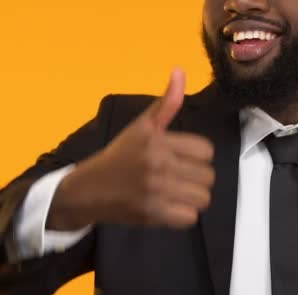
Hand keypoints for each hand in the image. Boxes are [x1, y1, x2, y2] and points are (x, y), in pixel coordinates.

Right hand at [48, 69, 214, 229]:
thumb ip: (167, 103)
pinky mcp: (153, 214)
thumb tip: (180, 71)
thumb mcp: (142, 127)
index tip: (182, 158)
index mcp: (158, 141)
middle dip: (197, 178)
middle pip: (208, 176)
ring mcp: (156, 190)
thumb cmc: (120, 156)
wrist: (88, 189)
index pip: (206, 151)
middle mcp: (158, 164)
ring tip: (177, 193)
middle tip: (179, 177)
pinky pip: (190, 218)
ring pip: (203, 198)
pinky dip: (183, 215)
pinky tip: (170, 207)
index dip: (198, 156)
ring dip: (193, 198)